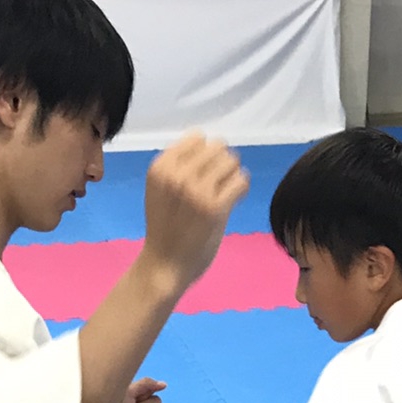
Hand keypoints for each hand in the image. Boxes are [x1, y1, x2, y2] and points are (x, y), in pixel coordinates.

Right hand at [140, 134, 249, 296]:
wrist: (164, 265)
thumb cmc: (164, 228)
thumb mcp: (160, 190)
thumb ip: (179, 167)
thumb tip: (212, 146)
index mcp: (160, 167)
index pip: (197, 137)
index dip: (205, 153)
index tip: (204, 172)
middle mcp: (177, 174)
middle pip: (217, 147)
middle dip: (221, 164)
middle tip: (217, 185)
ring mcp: (197, 190)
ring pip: (232, 161)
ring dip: (232, 176)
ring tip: (223, 194)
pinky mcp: (216, 207)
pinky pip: (241, 181)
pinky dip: (241, 189)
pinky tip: (232, 202)